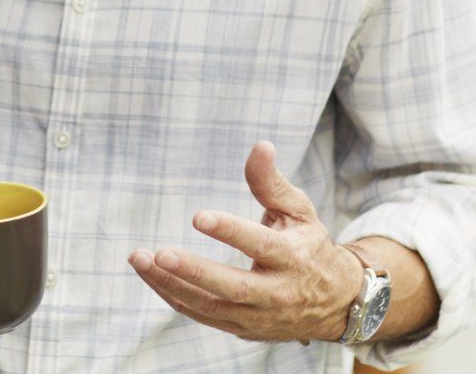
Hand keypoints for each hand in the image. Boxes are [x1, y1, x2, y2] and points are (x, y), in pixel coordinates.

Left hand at [128, 141, 363, 343]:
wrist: (335, 303)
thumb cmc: (309, 246)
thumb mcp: (299, 211)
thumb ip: (272, 183)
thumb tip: (260, 146)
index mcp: (294, 258)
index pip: (260, 245)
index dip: (230, 232)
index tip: (198, 216)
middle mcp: (277, 293)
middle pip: (233, 287)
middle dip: (193, 271)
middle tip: (159, 253)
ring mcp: (259, 317)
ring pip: (210, 306)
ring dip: (170, 284)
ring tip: (139, 259)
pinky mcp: (243, 329)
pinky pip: (202, 316)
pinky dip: (174, 296)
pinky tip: (151, 275)